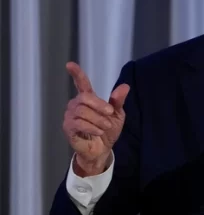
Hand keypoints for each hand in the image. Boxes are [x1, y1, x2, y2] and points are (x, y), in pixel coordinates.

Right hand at [62, 62, 129, 176]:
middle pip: (85, 97)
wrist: (102, 149)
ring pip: (83, 112)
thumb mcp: (117, 115)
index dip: (76, 74)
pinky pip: (79, 123)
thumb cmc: (108, 130)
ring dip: (98, 120)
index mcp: (88, 99)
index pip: (81, 83)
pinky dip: (92, 127)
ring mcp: (70, 116)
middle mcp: (76, 105)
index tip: (70, 64)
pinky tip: (98, 132)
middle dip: (100, 105)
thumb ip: (118, 101)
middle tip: (110, 114)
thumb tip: (125, 86)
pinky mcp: (68, 127)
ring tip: (105, 127)